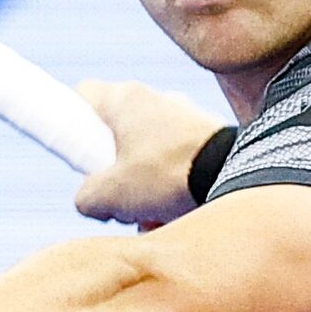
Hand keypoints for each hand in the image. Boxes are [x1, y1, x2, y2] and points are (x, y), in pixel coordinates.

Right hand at [71, 81, 230, 228]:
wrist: (239, 177)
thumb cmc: (169, 177)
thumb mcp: (110, 195)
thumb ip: (85, 198)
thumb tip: (89, 202)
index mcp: (127, 100)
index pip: (83, 94)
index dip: (71, 121)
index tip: (75, 151)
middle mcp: (157, 100)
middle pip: (117, 134)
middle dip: (113, 172)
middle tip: (115, 197)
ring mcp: (186, 117)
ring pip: (148, 154)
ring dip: (144, 189)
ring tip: (151, 217)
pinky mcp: (209, 136)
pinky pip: (178, 163)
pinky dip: (172, 189)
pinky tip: (177, 217)